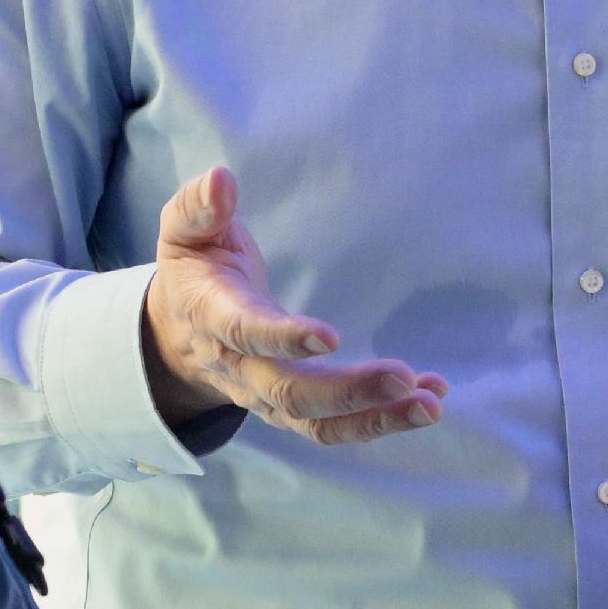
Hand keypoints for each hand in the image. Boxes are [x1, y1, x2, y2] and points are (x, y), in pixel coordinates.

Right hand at [140, 165, 445, 444]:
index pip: (245, 332)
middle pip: (290, 393)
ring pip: (317, 423)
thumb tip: (221, 180)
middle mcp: (240, 368)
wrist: (178, 334)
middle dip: (348, 390)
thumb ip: (199, 207)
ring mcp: (265, 397)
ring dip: (376, 418)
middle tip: (403, 377)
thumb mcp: (185, 231)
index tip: (329, 337)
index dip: (283, 337)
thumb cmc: (195, 269)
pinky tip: (426, 399)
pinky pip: (334, 427)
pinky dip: (380, 420)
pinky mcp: (291, 412)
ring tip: (429, 404)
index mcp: (212, 317)